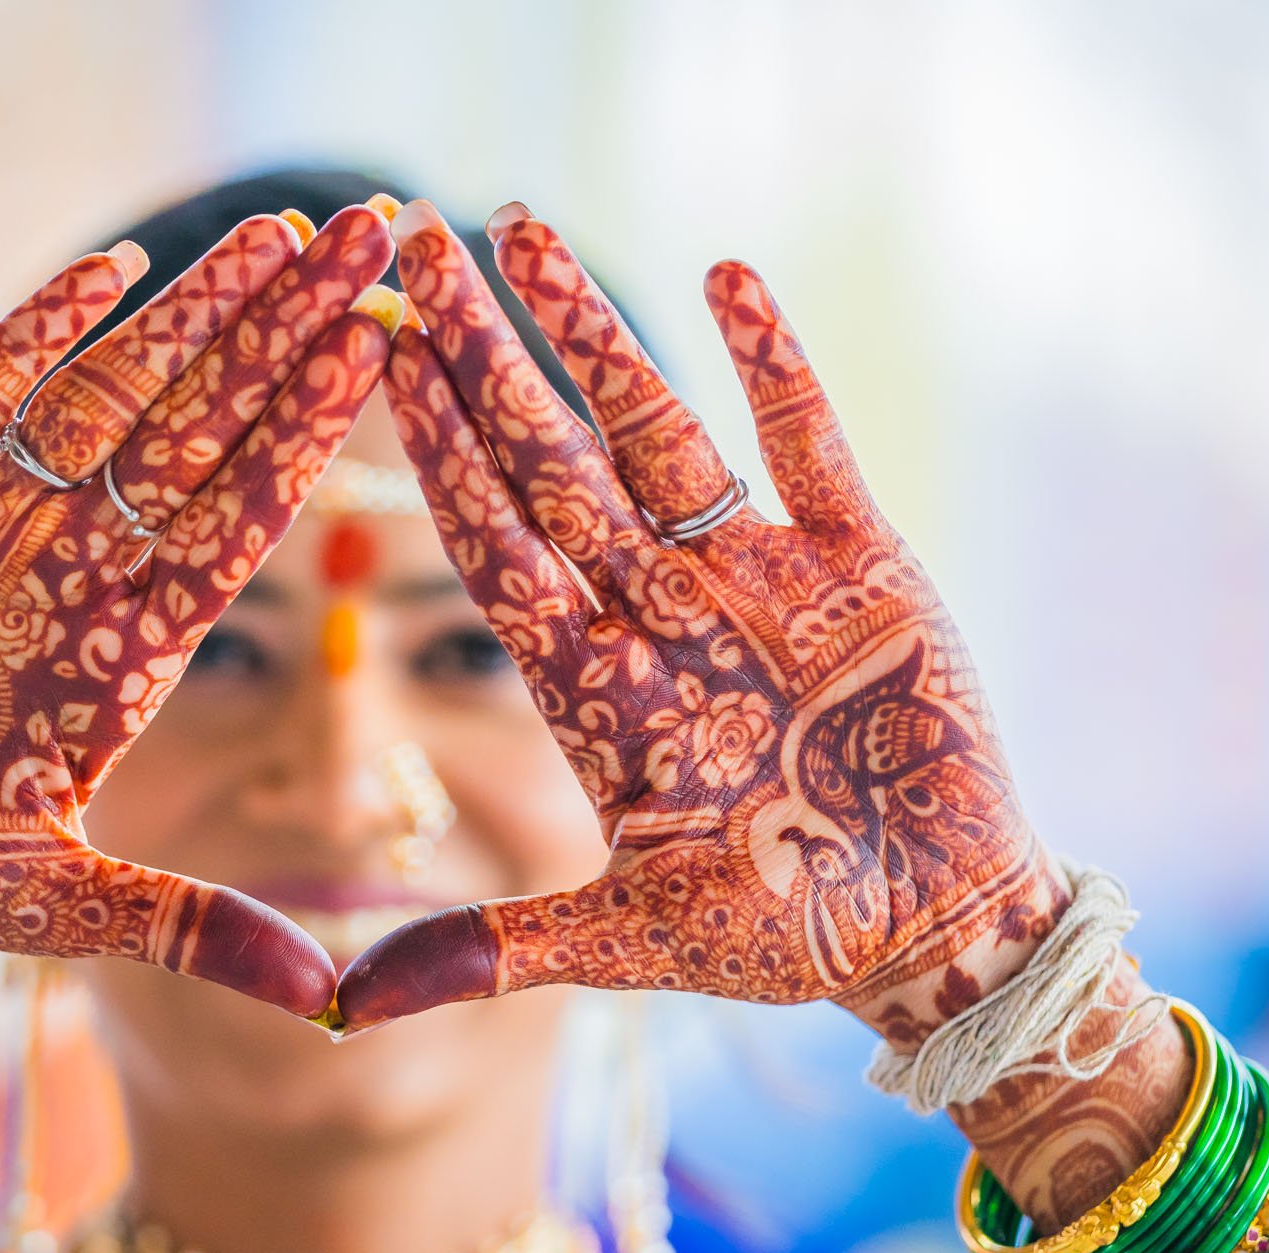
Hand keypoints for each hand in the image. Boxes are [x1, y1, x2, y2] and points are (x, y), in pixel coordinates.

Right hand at [0, 206, 394, 1013]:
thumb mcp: (57, 905)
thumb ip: (187, 929)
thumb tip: (325, 1002)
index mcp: (124, 649)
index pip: (239, 520)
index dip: (308, 437)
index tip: (383, 354)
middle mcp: (72, 567)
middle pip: (201, 430)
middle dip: (286, 334)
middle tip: (373, 235)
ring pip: (109, 393)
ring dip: (194, 313)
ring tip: (281, 234)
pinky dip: (34, 333)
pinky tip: (117, 272)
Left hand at [337, 202, 1062, 1030]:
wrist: (938, 928)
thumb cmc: (784, 939)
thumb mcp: (631, 944)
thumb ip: (491, 951)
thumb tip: (330, 1008)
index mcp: (596, 687)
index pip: (491, 550)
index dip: (430, 459)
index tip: (364, 365)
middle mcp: (658, 612)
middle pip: (549, 463)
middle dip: (479, 359)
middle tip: (410, 247)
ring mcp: (754, 578)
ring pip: (656, 433)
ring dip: (594, 333)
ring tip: (519, 229)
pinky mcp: (860, 563)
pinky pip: (807, 446)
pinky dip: (772, 368)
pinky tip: (722, 281)